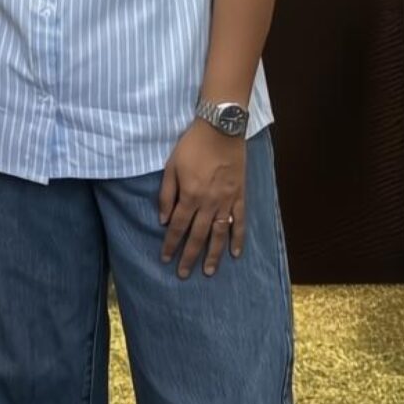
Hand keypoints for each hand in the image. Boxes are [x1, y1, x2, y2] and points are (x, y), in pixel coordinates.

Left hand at [157, 121, 246, 278]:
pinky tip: (236, 253)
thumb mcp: (171, 166)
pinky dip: (238, 238)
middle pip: (197, 236)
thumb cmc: (192, 145)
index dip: (170, 244)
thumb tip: (164, 220)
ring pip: (219, 234)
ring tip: (208, 271)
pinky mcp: (239, 196)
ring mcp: (226, 201)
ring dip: (213, 255)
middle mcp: (208, 203)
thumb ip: (167, 194)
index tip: (165, 259)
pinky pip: (240, 221)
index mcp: (189, 196)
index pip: (178, 227)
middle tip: (183, 274)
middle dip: (189, 256)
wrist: (221, 129)